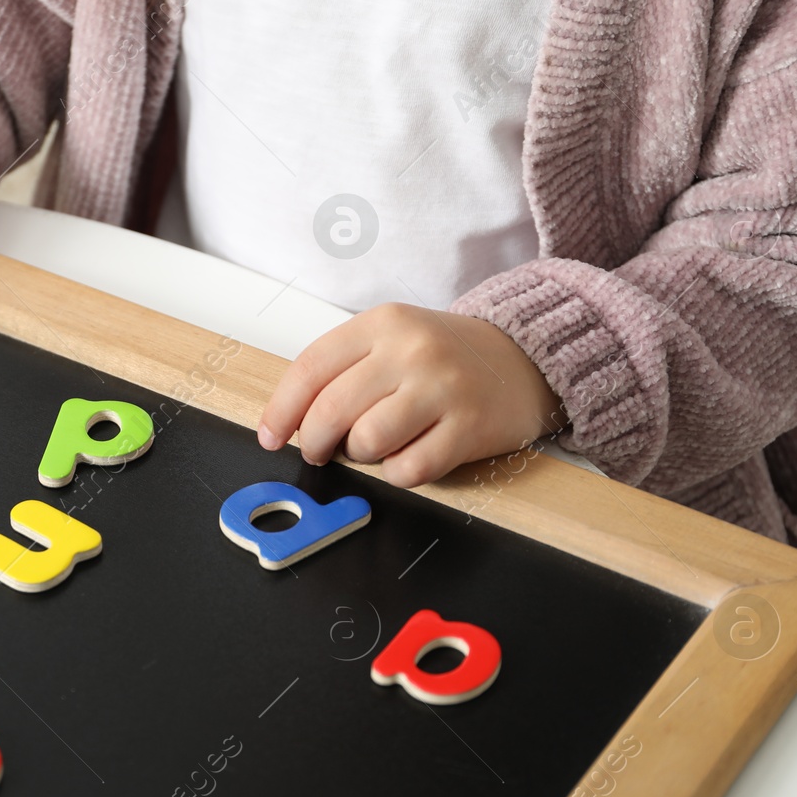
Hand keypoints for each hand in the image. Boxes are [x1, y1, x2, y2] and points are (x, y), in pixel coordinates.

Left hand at [257, 301, 565, 487]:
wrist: (525, 357)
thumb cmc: (445, 356)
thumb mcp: (392, 339)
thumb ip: (343, 369)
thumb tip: (290, 420)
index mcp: (384, 323)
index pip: (311, 368)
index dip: (282, 410)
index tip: (270, 437)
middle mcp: (412, 351)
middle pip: (333, 410)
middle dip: (314, 441)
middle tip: (317, 451)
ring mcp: (443, 389)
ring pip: (368, 441)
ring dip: (361, 455)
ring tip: (373, 446)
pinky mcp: (470, 428)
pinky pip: (410, 469)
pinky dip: (398, 473)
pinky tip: (408, 456)